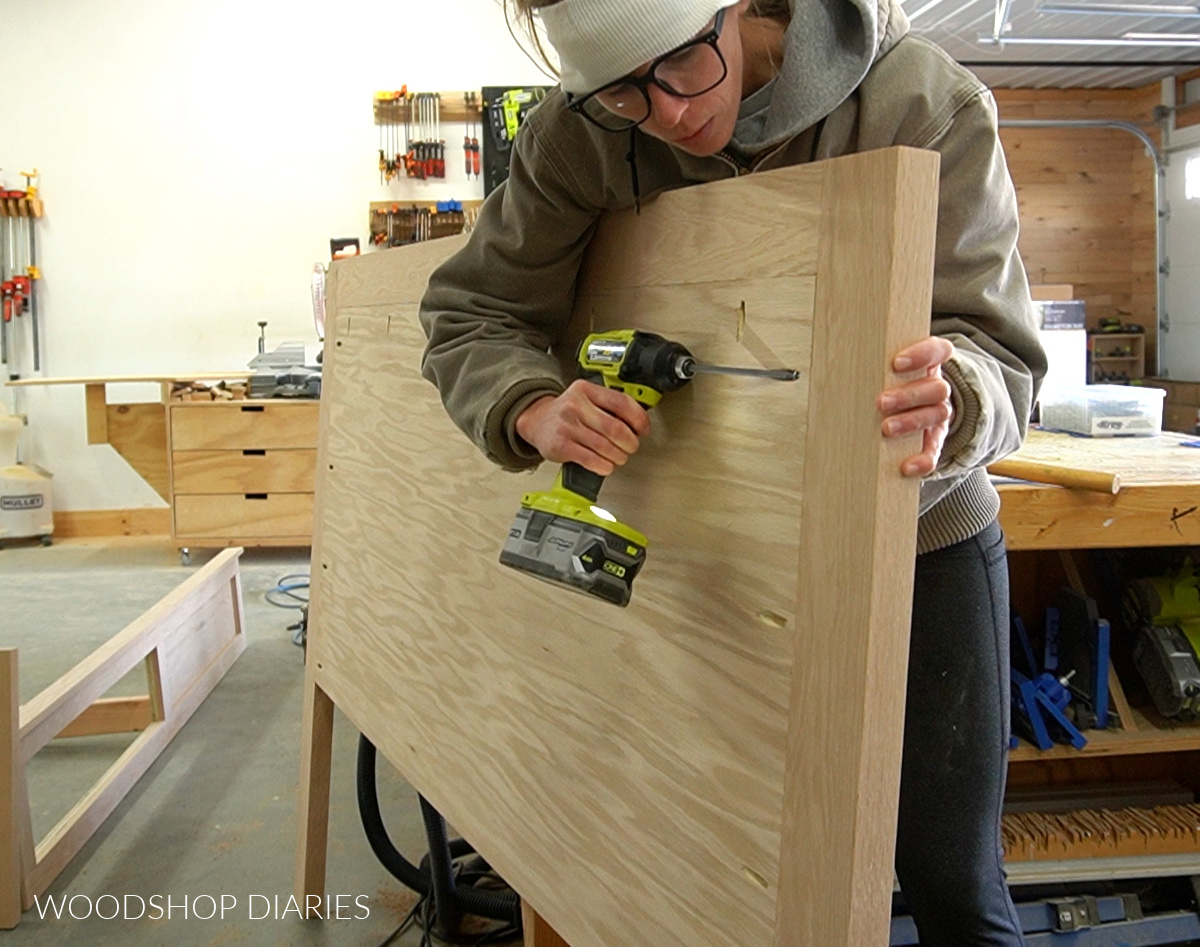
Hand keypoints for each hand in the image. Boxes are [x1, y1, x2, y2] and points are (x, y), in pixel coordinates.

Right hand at [515, 379, 650, 475]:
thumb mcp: (586, 399)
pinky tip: (606, 465)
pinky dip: (604, 466)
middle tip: (631, 447)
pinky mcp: (560, 445)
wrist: (536, 420)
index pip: (621, 402)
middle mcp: (576, 406)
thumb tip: (639, 421)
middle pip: (615, 428)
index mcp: (586, 390)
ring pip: (605, 447)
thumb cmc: (567, 413)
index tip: (643, 430)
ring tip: (619, 457)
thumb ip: (609, 406)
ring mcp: (567, 426)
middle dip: (630, 443)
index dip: (638, 419)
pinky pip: (590, 460)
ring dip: (618, 456)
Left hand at [877, 337, 954, 477]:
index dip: (922, 354)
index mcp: (928, 364)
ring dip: (911, 422)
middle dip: (907, 395)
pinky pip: (934, 450)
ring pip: (936, 414)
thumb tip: (825, 365)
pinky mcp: (935, 439)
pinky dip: (922, 459)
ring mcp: (938, 414)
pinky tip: (906, 466)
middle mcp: (936, 388)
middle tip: (880, 402)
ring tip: (886, 428)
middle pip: (935, 388)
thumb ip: (867, 365)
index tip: (896, 362)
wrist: (904, 407)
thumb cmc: (886, 383)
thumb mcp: (880, 370)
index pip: (937, 351)